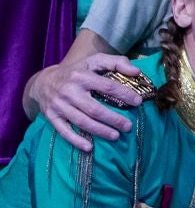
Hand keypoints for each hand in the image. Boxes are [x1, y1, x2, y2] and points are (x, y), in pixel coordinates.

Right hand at [24, 53, 141, 150]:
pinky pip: (64, 131)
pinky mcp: (51, 117)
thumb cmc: (77, 71)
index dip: (124, 94)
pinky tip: (89, 147)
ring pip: (81, 121)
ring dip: (100, 131)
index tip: (138, 102)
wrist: (44, 81)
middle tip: (128, 126)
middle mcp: (69, 91)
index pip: (107, 86)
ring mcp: (59, 105)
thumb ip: (117, 62)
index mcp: (81, 76)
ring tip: (116, 136)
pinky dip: (76, 140)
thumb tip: (137, 71)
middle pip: (94, 109)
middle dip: (113, 119)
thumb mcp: (95, 60)